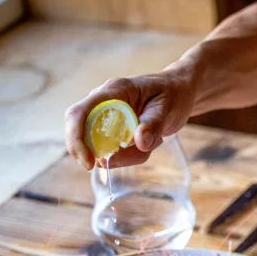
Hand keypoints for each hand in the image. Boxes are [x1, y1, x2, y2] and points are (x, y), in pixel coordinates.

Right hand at [64, 68, 195, 170]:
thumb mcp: (167, 109)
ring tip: (156, 140)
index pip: (79, 114)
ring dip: (127, 155)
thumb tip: (139, 143)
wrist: (180, 93)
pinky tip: (152, 142)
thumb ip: (153, 125)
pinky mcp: (114, 129)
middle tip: (122, 162)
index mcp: (112, 92)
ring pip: (100, 147)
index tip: (89, 163)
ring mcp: (106, 117)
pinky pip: (115, 151)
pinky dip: (133, 155)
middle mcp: (103, 103)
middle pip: (81, 132)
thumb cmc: (173, 95)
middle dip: (97, 153)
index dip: (76, 139)